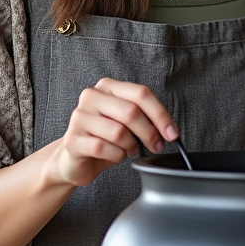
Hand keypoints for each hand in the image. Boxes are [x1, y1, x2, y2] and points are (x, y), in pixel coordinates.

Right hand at [48, 77, 178, 186]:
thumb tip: (169, 130)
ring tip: (130, 150)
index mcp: (108, 86)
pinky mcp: (72, 139)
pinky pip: (103, 148)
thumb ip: (144, 117)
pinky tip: (116, 155)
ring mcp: (79, 116)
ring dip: (131, 146)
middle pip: (131, 112)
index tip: (172, 133)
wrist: (75, 159)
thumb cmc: (105, 138)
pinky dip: (117, 156)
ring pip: (118, 132)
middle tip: (156, 146)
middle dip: (149, 133)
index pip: (141, 93)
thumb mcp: (126, 122)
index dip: (161, 115)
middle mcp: (91, 96)